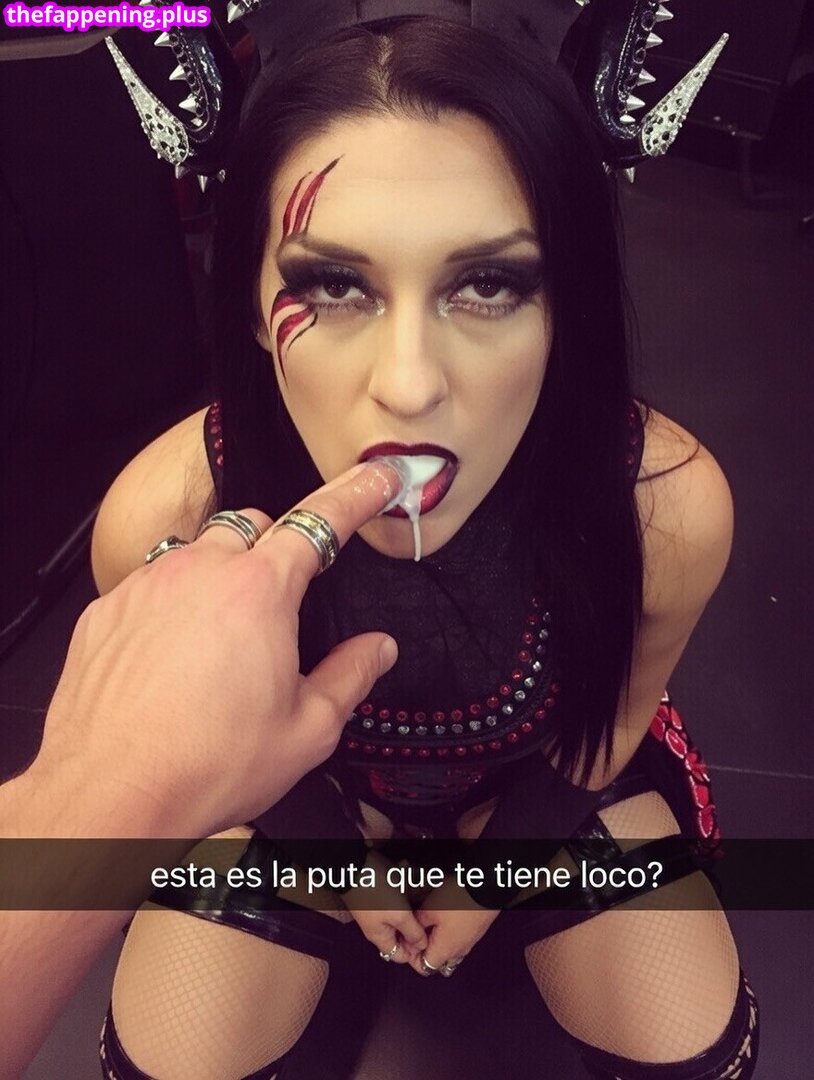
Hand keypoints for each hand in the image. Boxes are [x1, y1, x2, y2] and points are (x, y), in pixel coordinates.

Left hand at [23, 460, 404, 838]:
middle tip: (282, 603)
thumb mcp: (307, 730)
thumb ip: (351, 677)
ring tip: (221, 640)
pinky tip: (174, 658)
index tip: (376, 479)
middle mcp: (201, 573)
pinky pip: (150, 584)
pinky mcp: (107, 610)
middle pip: (253, 525)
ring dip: (220, 575)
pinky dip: (171, 605)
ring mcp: (147, 586)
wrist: (111, 794)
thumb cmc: (204, 764)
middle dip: (277, 548)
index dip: (356, 494)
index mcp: (260, 593)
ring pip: (198, 550)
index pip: (321, 521)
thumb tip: (377, 650)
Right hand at [344, 852, 427, 964]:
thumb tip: (423, 946)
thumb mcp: (399, 915)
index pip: (400, 956)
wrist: (353, 864)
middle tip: (425, 912)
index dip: (416, 952)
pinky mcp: (378, 894)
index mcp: (381, 936)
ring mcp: (377, 909)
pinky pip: (395, 893)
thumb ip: (412, 932)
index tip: (430, 939)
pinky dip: (402, 883)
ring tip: (415, 885)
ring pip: (400, 911)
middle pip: (402, 933)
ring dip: (410, 899)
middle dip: (415, 922)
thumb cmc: (376, 892)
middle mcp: (378, 925)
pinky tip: (403, 870)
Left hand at [408, 877, 499, 977]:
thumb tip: (410, 934)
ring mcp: (469, 943)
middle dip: (424, 953)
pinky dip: (450, 939)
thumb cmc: (459, 900)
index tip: (406, 941)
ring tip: (430, 928)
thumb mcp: (429, 909)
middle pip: (438, 964)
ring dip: (438, 946)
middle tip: (416, 936)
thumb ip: (417, 925)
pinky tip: (445, 922)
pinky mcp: (476, 932)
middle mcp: (458, 951)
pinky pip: (460, 944)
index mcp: (445, 950)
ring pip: (450, 954)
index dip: (411, 957)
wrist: (487, 888)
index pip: (424, 968)